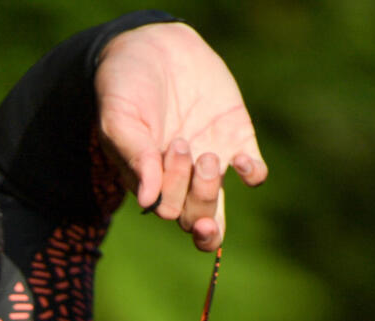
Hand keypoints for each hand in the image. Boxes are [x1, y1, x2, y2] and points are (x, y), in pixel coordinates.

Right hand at [95, 21, 267, 250]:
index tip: (169, 147)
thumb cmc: (126, 84)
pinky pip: (253, 175)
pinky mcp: (235, 139)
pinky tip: (241, 160)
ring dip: (213, 190)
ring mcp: (209, 162)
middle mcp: (179, 180)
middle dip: (197, 199)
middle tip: (186, 151)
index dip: (172, 191)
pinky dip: (252, 175)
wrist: (155, 46)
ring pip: (217, 208)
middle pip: (195, 221)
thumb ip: (135, 156)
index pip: (167, 210)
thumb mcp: (120, 116)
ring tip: (206, 155)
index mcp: (148, 180)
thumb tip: (149, 200)